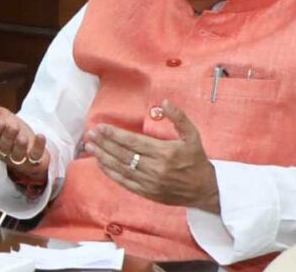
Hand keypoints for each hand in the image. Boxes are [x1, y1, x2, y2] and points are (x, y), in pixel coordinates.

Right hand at [0, 93, 49, 182]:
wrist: (32, 145)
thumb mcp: (2, 117)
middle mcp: (6, 151)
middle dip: (8, 136)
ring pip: (17, 154)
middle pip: (4, 146)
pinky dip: (39, 146)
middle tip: (12, 126)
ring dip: (20, 145)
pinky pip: (36, 156)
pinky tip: (40, 136)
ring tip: (22, 137)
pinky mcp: (34, 161)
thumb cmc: (15, 132)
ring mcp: (20, 158)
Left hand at [85, 100, 219, 212]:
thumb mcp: (193, 136)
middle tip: (90, 135)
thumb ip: (179, 118)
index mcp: (165, 152)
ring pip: (121, 169)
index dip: (115, 135)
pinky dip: (111, 173)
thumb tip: (164, 102)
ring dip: (104, 158)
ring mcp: (149, 183)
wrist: (205, 190)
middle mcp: (155, 168)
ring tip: (90, 147)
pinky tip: (101, 165)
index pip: (133, 142)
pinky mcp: (147, 193)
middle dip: (105, 144)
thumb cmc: (197, 160)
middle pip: (123, 155)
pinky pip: (124, 183)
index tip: (101, 127)